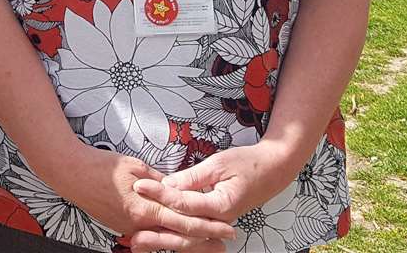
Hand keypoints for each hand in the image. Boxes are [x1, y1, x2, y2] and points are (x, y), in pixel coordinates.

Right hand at [41, 142, 236, 252]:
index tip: (227, 227)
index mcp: (146, 208)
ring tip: (207, 243)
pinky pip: (150, 235)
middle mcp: (139, 223)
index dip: (208, 225)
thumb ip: (160, 181)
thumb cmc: (101, 166)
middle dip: (204, 240)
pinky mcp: (122, 226)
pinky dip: (167, 237)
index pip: (185, 220)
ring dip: (187, 242)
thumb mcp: (137, 167)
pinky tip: (177, 237)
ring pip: (165, 239)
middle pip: (178, 237)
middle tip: (225, 242)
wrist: (71, 174)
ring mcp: (129, 228)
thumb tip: (175, 188)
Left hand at [135, 141, 302, 225]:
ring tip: (138, 241)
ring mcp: (217, 223)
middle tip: (132, 233)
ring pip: (187, 237)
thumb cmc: (248, 164)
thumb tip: (167, 184)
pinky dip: (174, 235)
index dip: (159, 194)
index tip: (139, 186)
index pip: (184, 203)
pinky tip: (158, 236)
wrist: (273, 170)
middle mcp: (219, 220)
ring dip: (163, 240)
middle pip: (183, 230)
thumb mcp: (219, 164)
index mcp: (221, 205)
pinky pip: (193, 232)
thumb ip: (192, 177)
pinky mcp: (214, 221)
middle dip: (156, 231)